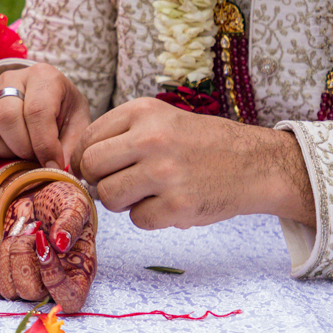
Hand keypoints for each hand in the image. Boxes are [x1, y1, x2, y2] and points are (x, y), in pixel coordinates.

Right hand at [0, 63, 90, 171]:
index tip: (54, 165)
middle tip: (35, 158)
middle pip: (6, 118)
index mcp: (42, 76)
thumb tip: (58, 171)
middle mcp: (10, 78)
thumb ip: (71, 144)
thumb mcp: (77, 122)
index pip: (36, 111)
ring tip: (19, 156)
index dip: (45, 145)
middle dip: (23, 149)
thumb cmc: (63, 112)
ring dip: (2, 153)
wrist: (45, 97)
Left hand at [0, 181, 95, 312]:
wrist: (41, 200)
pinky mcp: (6, 280)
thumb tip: (61, 243)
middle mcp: (53, 289)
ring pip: (6, 288)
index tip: (43, 241)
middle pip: (30, 292)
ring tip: (22, 226)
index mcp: (79, 277)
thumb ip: (72, 222)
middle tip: (33, 226)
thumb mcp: (75, 205)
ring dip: (7, 251)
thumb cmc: (64, 205)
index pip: (69, 299)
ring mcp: (27, 287)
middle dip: (23, 254)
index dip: (53, 274)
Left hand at [71, 97, 313, 228]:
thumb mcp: (160, 119)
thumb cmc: (200, 142)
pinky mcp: (178, 206)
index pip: (87, 139)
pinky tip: (169, 203)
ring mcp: (164, 174)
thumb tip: (77, 166)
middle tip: (119, 183)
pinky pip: (138, 220)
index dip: (88, 159)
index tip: (102, 168)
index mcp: (143, 112)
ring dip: (122, 201)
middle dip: (98, 180)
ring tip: (145, 193)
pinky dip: (148, 217)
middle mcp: (151, 139)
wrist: (254, 163)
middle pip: (91, 168)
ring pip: (109, 197)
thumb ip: (120, 135)